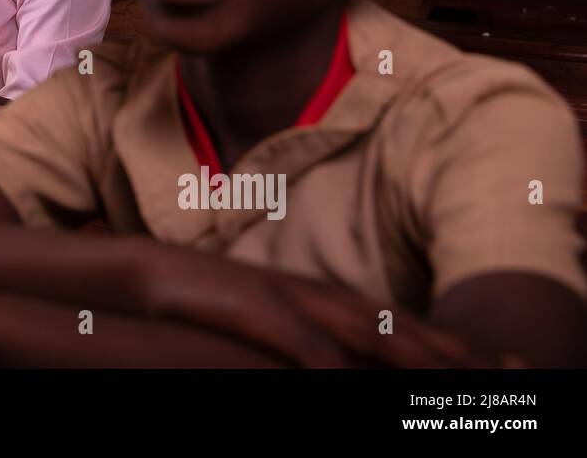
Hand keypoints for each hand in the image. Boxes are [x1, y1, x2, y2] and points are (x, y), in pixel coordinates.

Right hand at [146, 247, 500, 367]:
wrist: (148, 274)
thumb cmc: (208, 307)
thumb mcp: (269, 328)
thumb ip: (309, 345)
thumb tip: (341, 371)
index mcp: (325, 301)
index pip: (404, 324)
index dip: (453, 344)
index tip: (502, 364)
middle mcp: (320, 296)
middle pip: (404, 326)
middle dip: (458, 350)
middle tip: (510, 370)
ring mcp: (292, 298)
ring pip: (372, 331)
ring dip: (419, 354)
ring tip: (461, 379)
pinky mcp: (259, 306)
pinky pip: (308, 344)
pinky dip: (337, 367)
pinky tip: (355, 385)